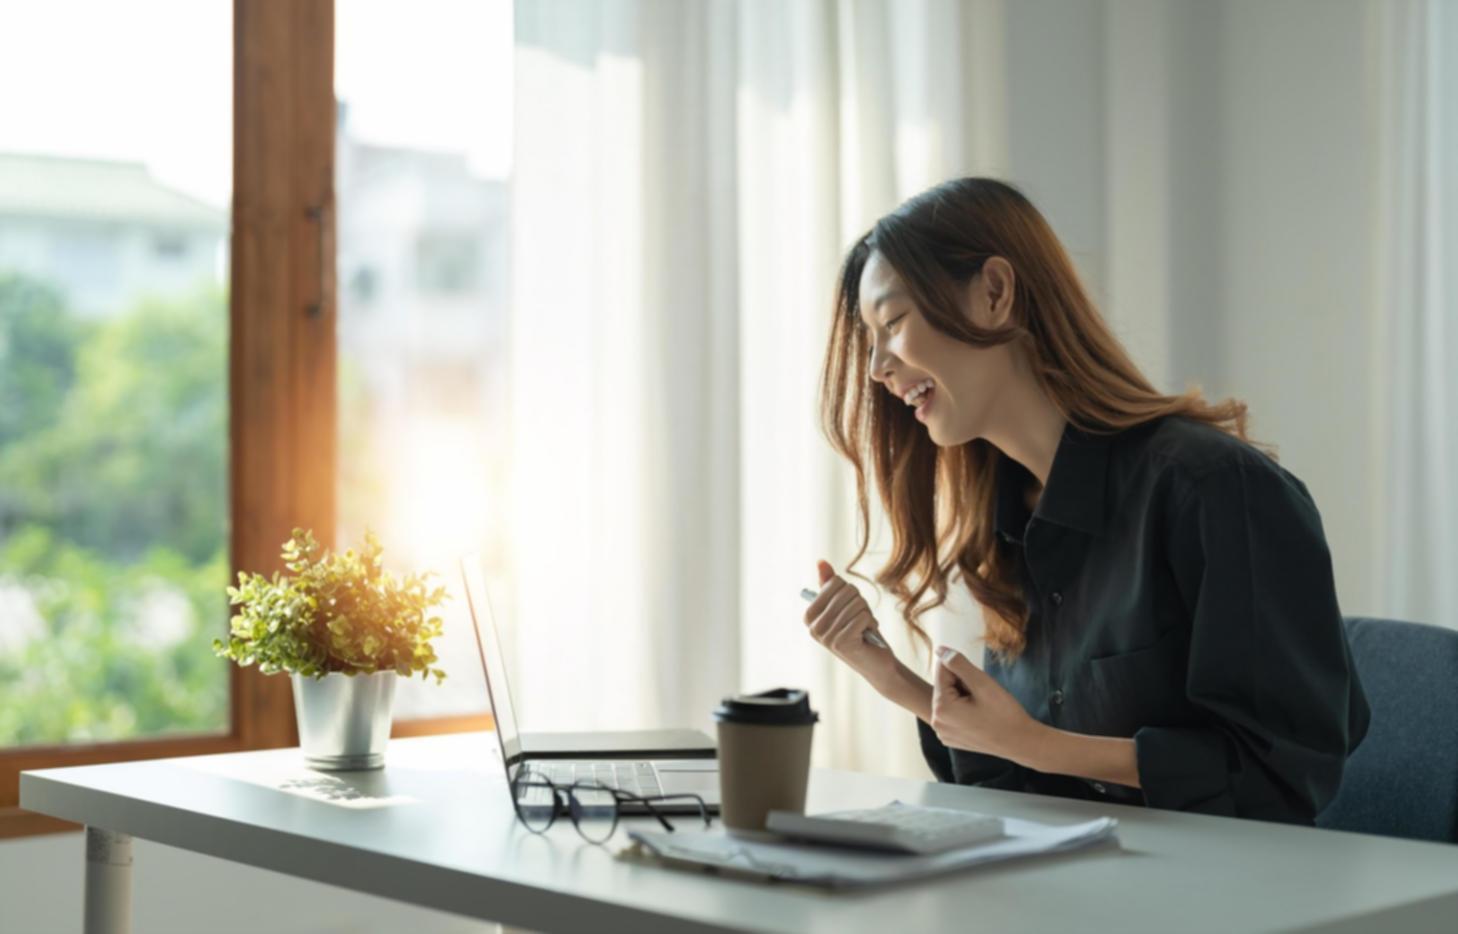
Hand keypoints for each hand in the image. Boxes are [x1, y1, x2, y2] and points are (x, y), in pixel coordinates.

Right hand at [802, 560, 896, 690]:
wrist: (876, 661)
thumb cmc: (860, 630)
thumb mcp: (845, 605)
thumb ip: (830, 585)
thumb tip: (821, 561)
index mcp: (809, 616)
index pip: (834, 582)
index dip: (850, 591)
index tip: (851, 608)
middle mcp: (814, 627)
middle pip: (846, 592)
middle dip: (860, 603)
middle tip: (860, 619)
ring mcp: (826, 637)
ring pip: (856, 605)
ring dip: (866, 614)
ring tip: (864, 627)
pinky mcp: (842, 644)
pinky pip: (863, 617)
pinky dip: (871, 623)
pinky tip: (868, 634)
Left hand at [930, 645, 1040, 763]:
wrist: (1021, 742)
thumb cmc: (1005, 713)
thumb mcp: (982, 683)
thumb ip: (958, 663)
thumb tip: (940, 649)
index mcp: (941, 708)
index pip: (942, 670)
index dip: (964, 671)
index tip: (979, 686)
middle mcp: (937, 722)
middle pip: (944, 685)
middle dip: (963, 684)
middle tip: (983, 698)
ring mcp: (943, 732)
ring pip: (948, 698)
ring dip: (963, 696)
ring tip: (982, 708)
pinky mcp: (950, 737)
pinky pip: (952, 713)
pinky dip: (963, 709)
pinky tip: (979, 718)